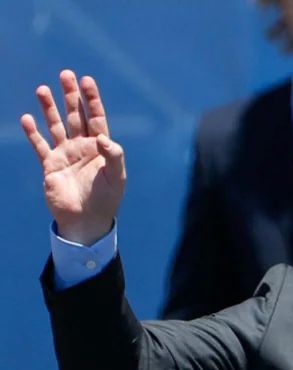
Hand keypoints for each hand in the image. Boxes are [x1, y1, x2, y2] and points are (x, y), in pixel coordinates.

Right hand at [21, 70, 124, 244]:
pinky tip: (26, 118)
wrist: (85, 221)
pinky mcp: (50, 165)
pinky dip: (33, 133)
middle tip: (65, 74)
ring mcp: (65, 155)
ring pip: (56, 125)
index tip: (87, 80)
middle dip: (70, 96)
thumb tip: (104, 138)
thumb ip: (113, 156)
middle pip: (75, 116)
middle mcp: (82, 148)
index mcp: (100, 149)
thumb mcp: (115, 178)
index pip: (96, 118)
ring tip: (42, 88)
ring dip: (49, 108)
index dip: (92, 99)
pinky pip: (40, 145)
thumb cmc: (105, 201)